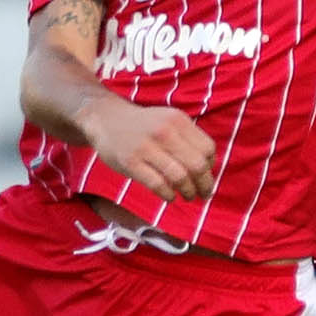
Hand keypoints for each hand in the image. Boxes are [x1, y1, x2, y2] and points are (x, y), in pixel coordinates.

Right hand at [86, 99, 220, 201]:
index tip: (206, 176)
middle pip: (197, 165)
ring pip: (179, 177)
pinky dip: (168, 195)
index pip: (207, 149)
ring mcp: (146, 147)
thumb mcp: (167, 120)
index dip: (211, 167)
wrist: (105, 119)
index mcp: (178, 120)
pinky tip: (169, 196)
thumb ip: (187, 138)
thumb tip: (208, 167)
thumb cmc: (141, 126)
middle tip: (203, 194)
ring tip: (187, 196)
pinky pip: (158, 184)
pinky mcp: (130, 162)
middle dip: (204, 184)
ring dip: (188, 192)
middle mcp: (164, 132)